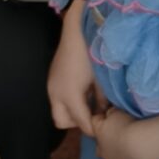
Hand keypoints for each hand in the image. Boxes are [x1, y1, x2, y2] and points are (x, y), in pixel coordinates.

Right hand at [48, 20, 100, 136]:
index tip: (105, 128)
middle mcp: (56, 94)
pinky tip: (85, 93)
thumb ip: (103, 99)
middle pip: (62, 122)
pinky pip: (58, 100)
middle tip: (95, 115)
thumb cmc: (93, 53)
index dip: (93, 129)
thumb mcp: (101, 80)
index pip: (81, 122)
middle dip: (78, 123)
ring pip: (59, 111)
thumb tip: (107, 113)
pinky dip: (70, 103)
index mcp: (70, 95)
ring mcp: (51, 87)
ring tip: (92, 105)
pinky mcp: (51, 80)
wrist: (77, 30)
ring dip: (74, 112)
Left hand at [92, 106, 151, 158]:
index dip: (102, 119)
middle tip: (121, 138)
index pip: (95, 122)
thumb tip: (110, 113)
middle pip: (100, 149)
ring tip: (127, 157)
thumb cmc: (129, 124)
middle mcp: (103, 151)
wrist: (141, 144)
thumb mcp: (118, 111)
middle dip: (107, 145)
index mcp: (99, 132)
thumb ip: (112, 113)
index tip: (111, 115)